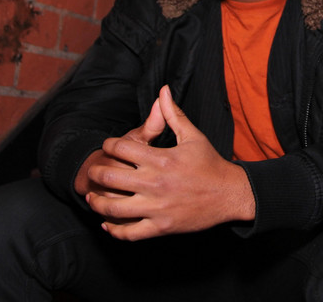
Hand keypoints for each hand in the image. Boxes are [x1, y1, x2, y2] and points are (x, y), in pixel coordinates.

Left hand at [85, 85, 254, 240]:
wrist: (230, 194)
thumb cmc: (210, 163)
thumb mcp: (192, 135)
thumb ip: (172, 114)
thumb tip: (163, 90)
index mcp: (161, 159)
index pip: (121, 149)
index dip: (109, 145)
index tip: (107, 145)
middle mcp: (155, 183)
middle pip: (110, 178)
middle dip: (96, 173)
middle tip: (92, 171)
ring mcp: (157, 208)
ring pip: (114, 209)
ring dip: (98, 203)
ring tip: (93, 197)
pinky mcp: (161, 227)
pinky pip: (130, 233)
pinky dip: (114, 230)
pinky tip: (108, 222)